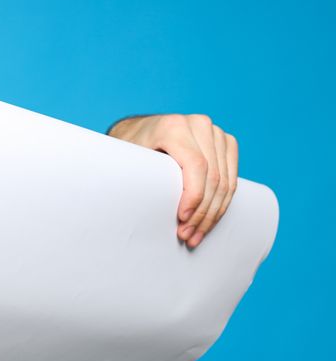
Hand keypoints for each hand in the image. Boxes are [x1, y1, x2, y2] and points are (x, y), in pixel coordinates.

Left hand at [109, 114, 238, 247]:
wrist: (143, 131)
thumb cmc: (133, 148)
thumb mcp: (129, 158)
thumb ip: (136, 174)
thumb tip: (137, 209)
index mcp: (174, 126)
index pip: (196, 165)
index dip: (194, 195)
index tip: (183, 219)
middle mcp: (199, 125)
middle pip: (213, 176)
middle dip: (202, 212)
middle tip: (188, 236)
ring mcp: (216, 133)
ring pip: (225, 180)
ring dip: (213, 213)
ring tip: (197, 235)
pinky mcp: (226, 143)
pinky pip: (231, 177)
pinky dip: (222, 202)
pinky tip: (209, 221)